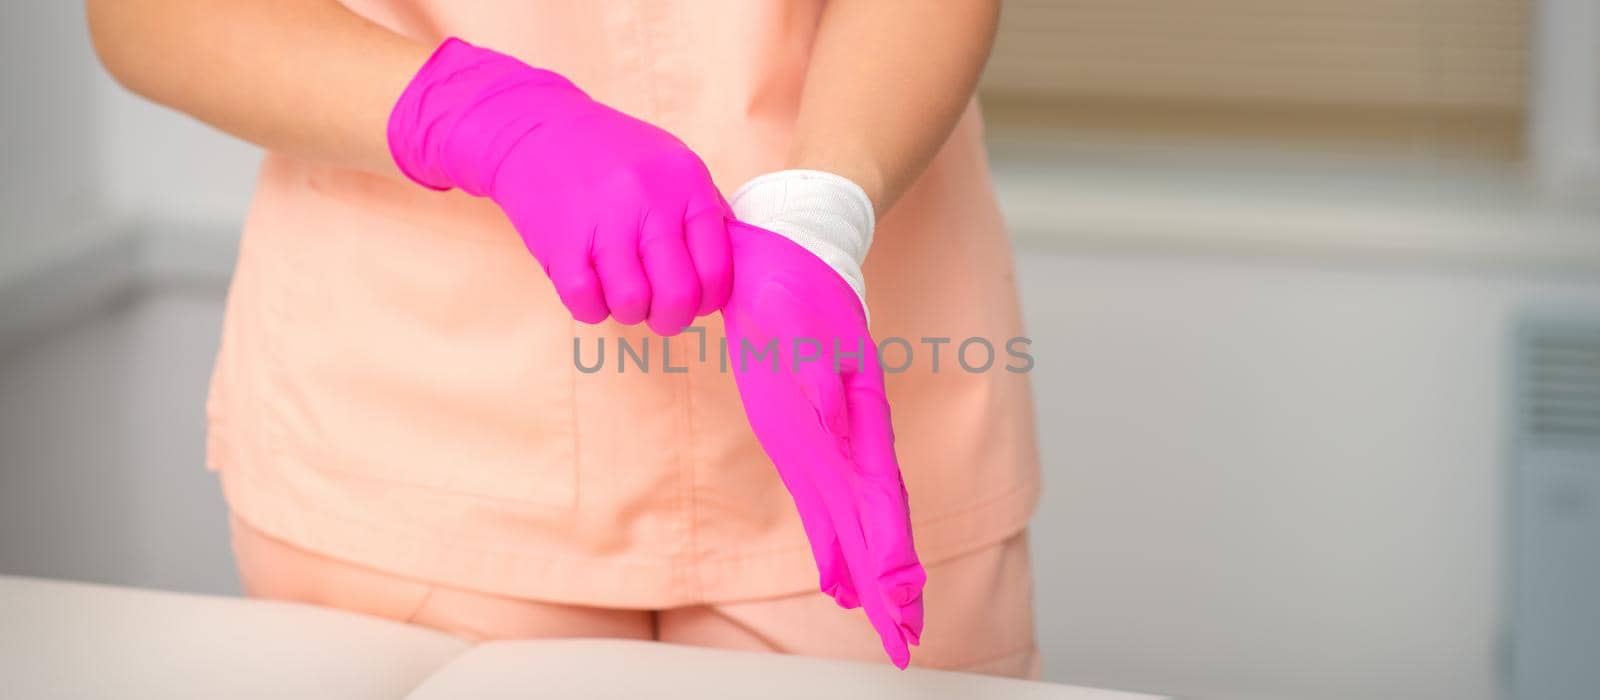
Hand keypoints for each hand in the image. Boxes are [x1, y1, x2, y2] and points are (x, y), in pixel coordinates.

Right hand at [388, 38, 731, 335]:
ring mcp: (603, 225)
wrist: (538, 130)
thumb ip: (706, 215)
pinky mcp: (561, 245)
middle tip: (659, 307)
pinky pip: (587, 305)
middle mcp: (649, 205)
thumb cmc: (614, 155)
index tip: (694, 296)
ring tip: (623, 290)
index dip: (709, 299)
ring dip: (630, 312)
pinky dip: (592, 307)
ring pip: (632, 306)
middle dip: (671, 317)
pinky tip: (592, 285)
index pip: (718, 270)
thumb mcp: (674, 167)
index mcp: (686, 187)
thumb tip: (735, 272)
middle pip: (679, 297)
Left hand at [722, 220, 925, 667]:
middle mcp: (848, 431)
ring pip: (856, 517)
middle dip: (891, 585)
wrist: (785, 239)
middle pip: (878, 523)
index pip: (879, 498)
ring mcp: (828, 434)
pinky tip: (837, 576)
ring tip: (886, 626)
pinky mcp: (801, 429)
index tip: (901, 603)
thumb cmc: (789, 276)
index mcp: (854, 409)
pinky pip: (825, 496)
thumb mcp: (793, 318)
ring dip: (870, 573)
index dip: (889, 554)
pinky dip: (835, 542)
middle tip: (906, 644)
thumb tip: (842, 426)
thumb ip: (816, 374)